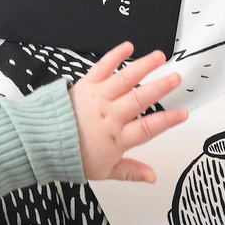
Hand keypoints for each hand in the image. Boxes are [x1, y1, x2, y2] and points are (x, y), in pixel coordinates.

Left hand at [69, 42, 187, 182]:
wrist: (41, 143)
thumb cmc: (71, 156)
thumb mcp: (104, 171)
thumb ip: (131, 171)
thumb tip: (152, 177)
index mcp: (116, 138)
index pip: (147, 128)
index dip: (167, 121)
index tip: (182, 114)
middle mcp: (109, 115)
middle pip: (138, 100)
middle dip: (159, 88)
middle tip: (176, 78)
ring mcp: (97, 98)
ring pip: (124, 80)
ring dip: (143, 66)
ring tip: (159, 57)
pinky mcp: (85, 85)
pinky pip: (102, 67)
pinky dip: (114, 56)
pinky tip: (128, 46)